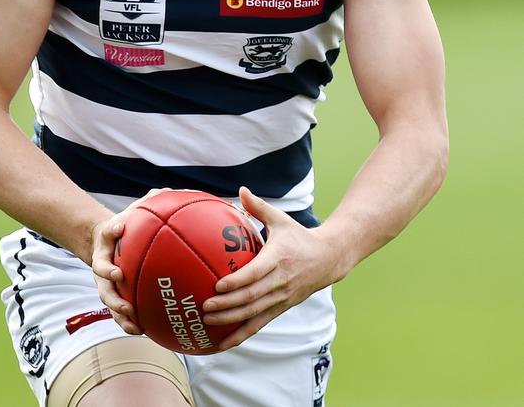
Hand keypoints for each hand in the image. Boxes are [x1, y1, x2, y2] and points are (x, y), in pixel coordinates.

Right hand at [90, 188, 169, 335]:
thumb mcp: (134, 212)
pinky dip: (127, 322)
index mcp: (108, 240)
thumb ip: (149, 201)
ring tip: (131, 316)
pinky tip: (142, 330)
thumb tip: (169, 189)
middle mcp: (103, 261)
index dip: (113, 229)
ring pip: (107, 297)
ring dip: (116, 307)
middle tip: (120, 276)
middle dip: (109, 274)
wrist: (106, 245)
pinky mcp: (113, 297)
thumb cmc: (126, 227)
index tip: (120, 226)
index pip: (107, 231)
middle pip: (101, 270)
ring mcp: (105, 282)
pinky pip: (118, 312)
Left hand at [202, 186, 339, 349]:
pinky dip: (242, 334)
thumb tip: (241, 189)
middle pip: (251, 297)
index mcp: (278, 259)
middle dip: (227, 305)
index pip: (255, 273)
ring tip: (207, 321)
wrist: (328, 259)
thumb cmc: (298, 236)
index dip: (237, 282)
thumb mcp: (281, 219)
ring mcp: (282, 298)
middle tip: (204, 306)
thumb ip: (259, 207)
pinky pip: (259, 324)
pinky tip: (223, 342)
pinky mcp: (282, 308)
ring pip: (254, 314)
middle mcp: (280, 281)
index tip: (218, 285)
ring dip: (230, 321)